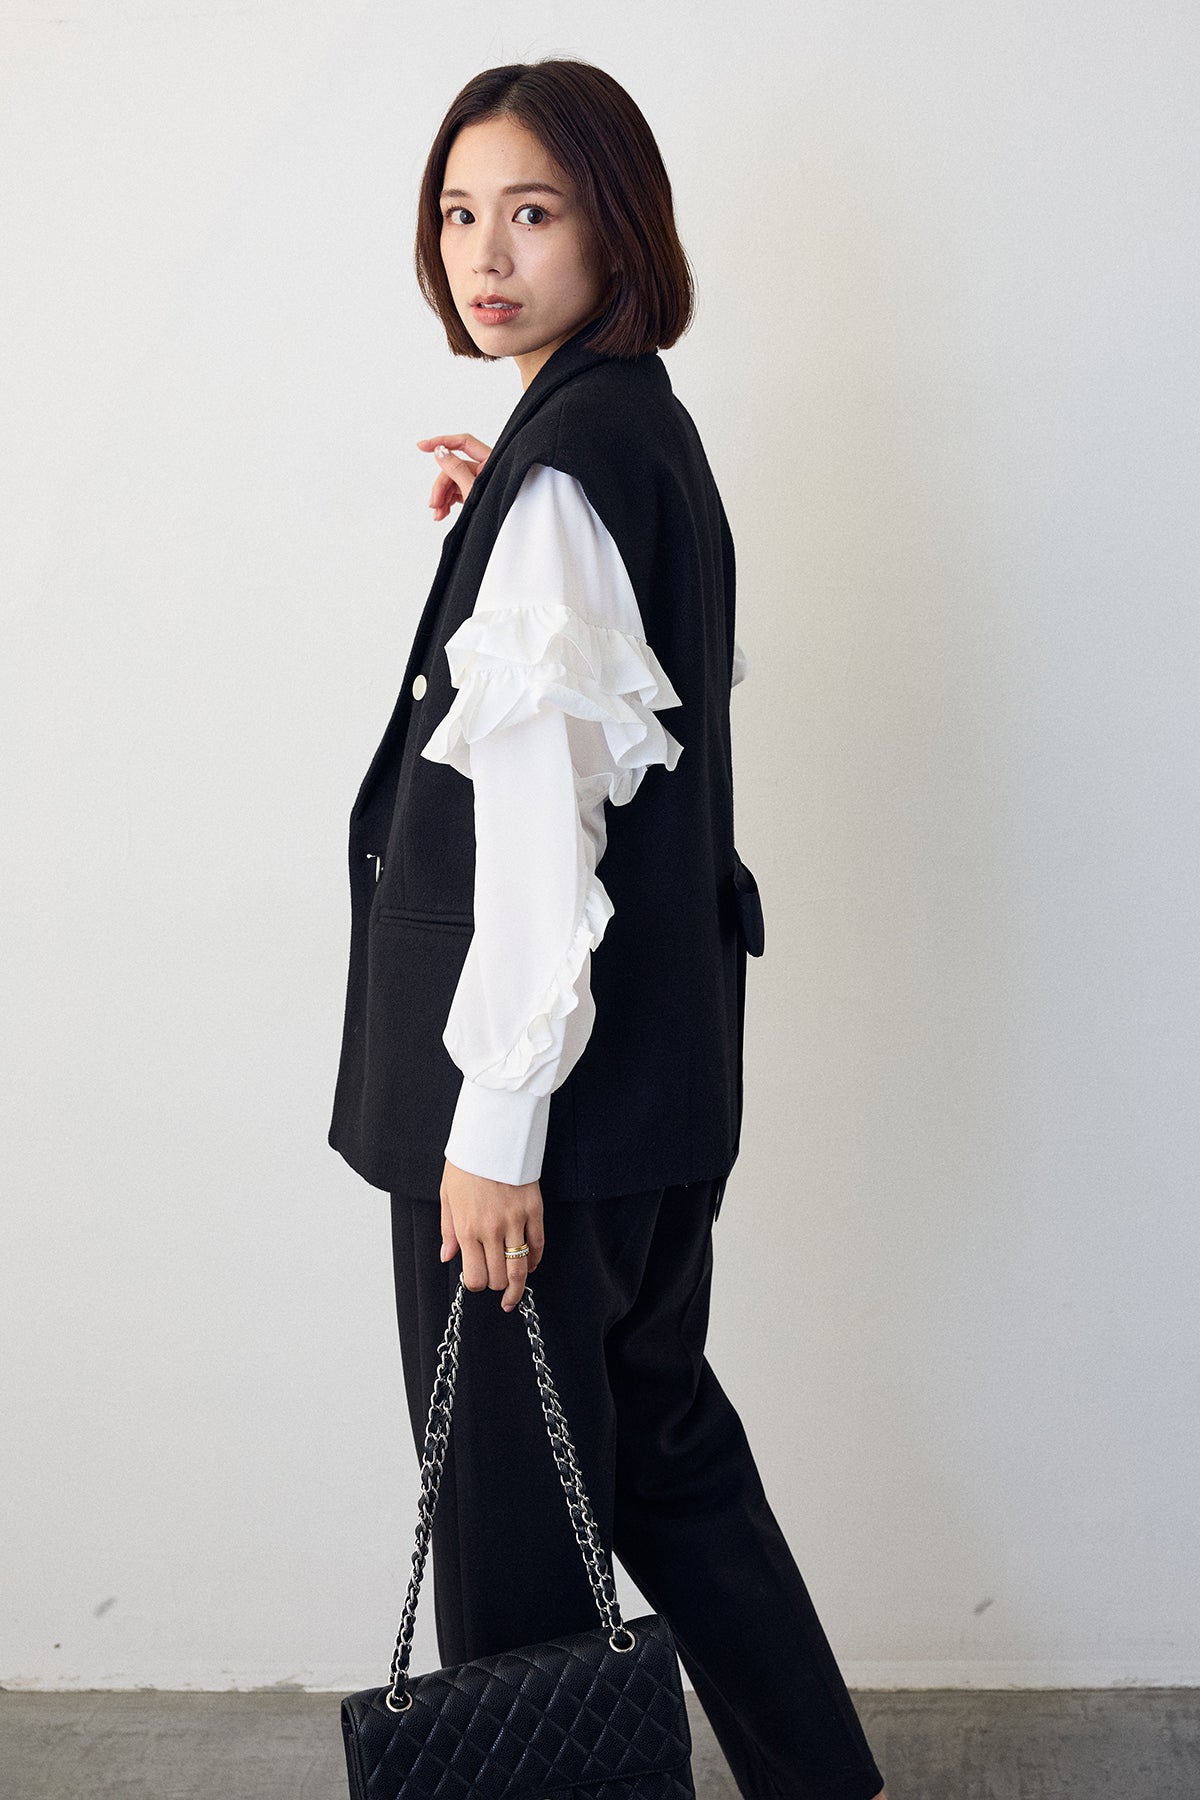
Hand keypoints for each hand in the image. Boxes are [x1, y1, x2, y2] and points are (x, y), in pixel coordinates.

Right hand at [416, 434, 492, 521]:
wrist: (501, 538)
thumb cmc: (495, 516)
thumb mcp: (473, 491)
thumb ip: (456, 469)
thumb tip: (440, 451)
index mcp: (491, 461)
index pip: (464, 443)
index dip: (442, 441)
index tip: (423, 446)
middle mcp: (486, 469)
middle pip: (454, 468)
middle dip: (441, 486)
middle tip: (434, 504)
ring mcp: (479, 482)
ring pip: (453, 482)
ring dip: (441, 497)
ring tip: (438, 514)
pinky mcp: (474, 493)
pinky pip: (456, 492)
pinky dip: (447, 502)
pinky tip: (442, 513)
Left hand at [439, 1158, 543, 1311]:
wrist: (491, 1135)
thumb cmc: (467, 1163)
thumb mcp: (447, 1196)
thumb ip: (448, 1230)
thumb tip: (447, 1256)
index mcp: (467, 1228)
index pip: (475, 1277)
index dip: (476, 1285)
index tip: (477, 1280)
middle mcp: (492, 1230)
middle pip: (499, 1277)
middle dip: (496, 1286)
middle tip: (495, 1284)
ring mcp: (515, 1221)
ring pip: (520, 1268)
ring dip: (518, 1285)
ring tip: (514, 1293)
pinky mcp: (534, 1210)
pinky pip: (538, 1245)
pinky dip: (534, 1260)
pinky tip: (530, 1265)